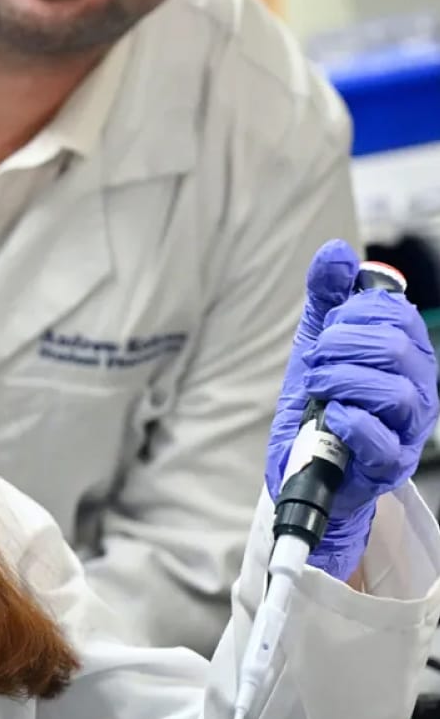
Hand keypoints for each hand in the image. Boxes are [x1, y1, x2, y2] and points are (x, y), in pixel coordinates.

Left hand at [267, 240, 437, 576]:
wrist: (301, 459)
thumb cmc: (319, 398)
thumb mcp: (318, 340)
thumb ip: (328, 297)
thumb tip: (336, 252)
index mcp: (406, 356)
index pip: (398, 316)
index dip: (356, 312)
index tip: (329, 326)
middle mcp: (416, 391)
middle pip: (398, 350)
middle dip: (343, 345)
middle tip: (316, 359)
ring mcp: (406, 431)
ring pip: (394, 391)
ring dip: (342, 379)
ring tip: (317, 385)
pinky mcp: (387, 465)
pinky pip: (383, 439)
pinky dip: (353, 420)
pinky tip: (332, 413)